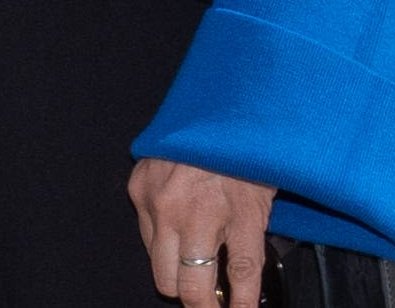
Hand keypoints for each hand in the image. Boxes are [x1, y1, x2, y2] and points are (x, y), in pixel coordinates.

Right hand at [130, 158, 274, 307]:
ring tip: (201, 248)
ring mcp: (151, 199)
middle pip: (174, 286)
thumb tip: (241, 302)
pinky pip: (147, 234)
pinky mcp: (137, 187)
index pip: (213, 288)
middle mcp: (177, 211)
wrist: (221, 106)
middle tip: (214, 292)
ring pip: (157, 264)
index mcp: (213, 216)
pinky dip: (165, 237)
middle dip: (195, 295)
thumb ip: (247, 260)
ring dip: (177, 267)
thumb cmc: (245, 155)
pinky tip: (185, 218)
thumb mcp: (258, 211)